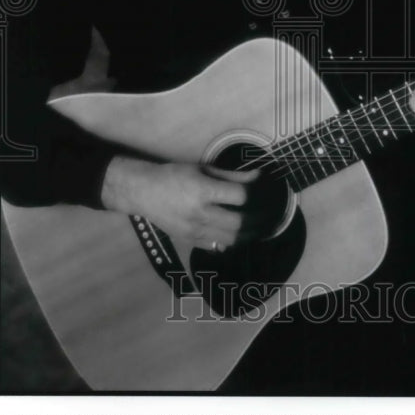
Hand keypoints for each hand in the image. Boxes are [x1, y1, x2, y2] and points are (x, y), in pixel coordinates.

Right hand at [100, 156, 260, 249]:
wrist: (143, 192)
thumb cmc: (175, 175)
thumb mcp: (204, 169)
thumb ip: (233, 176)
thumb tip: (259, 178)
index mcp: (202, 190)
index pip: (240, 196)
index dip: (256, 195)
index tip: (266, 192)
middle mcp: (199, 213)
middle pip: (240, 223)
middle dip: (260, 219)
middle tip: (271, 214)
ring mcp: (194, 231)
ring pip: (231, 239)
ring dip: (250, 234)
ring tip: (260, 226)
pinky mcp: (189, 241)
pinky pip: (217, 245)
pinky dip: (233, 241)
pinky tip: (241, 233)